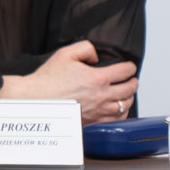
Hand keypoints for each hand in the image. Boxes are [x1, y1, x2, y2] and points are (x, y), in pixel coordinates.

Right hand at [1, 40, 138, 123]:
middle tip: (132, 79)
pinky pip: (117, 119)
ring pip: (126, 105)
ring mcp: (99, 111)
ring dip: (129, 98)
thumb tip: (96, 55)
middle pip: (129, 89)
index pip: (125, 71)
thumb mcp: (64, 54)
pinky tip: (119, 109)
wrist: (36, 99)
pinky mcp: (94, 121)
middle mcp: (102, 96)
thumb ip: (85, 48)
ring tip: (127, 94)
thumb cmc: (47, 80)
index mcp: (97, 78)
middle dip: (133, 82)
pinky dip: (122, 113)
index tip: (129, 66)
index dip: (130, 67)